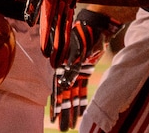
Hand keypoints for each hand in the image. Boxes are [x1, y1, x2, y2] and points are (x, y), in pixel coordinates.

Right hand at [51, 9, 122, 130]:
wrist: (95, 26)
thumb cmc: (84, 34)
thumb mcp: (77, 50)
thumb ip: (71, 67)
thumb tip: (63, 83)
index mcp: (63, 66)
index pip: (57, 89)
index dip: (56, 104)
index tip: (52, 118)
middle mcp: (67, 70)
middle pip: (64, 95)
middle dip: (63, 112)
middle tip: (62, 129)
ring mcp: (75, 72)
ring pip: (72, 95)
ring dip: (71, 110)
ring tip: (69, 126)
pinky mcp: (84, 71)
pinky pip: (82, 89)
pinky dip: (81, 100)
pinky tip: (81, 114)